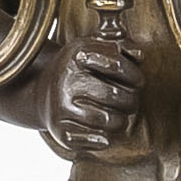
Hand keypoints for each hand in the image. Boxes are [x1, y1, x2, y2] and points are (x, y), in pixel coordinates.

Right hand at [38, 38, 143, 157]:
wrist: (41, 91)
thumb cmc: (78, 69)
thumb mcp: (93, 45)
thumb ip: (117, 39)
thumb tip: (138, 55)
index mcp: (77, 55)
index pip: (118, 65)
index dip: (135, 76)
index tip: (138, 82)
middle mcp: (66, 80)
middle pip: (115, 95)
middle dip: (131, 101)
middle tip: (131, 102)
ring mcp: (61, 106)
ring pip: (108, 120)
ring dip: (121, 121)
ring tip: (120, 117)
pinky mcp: (59, 130)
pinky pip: (93, 140)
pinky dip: (104, 139)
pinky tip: (105, 133)